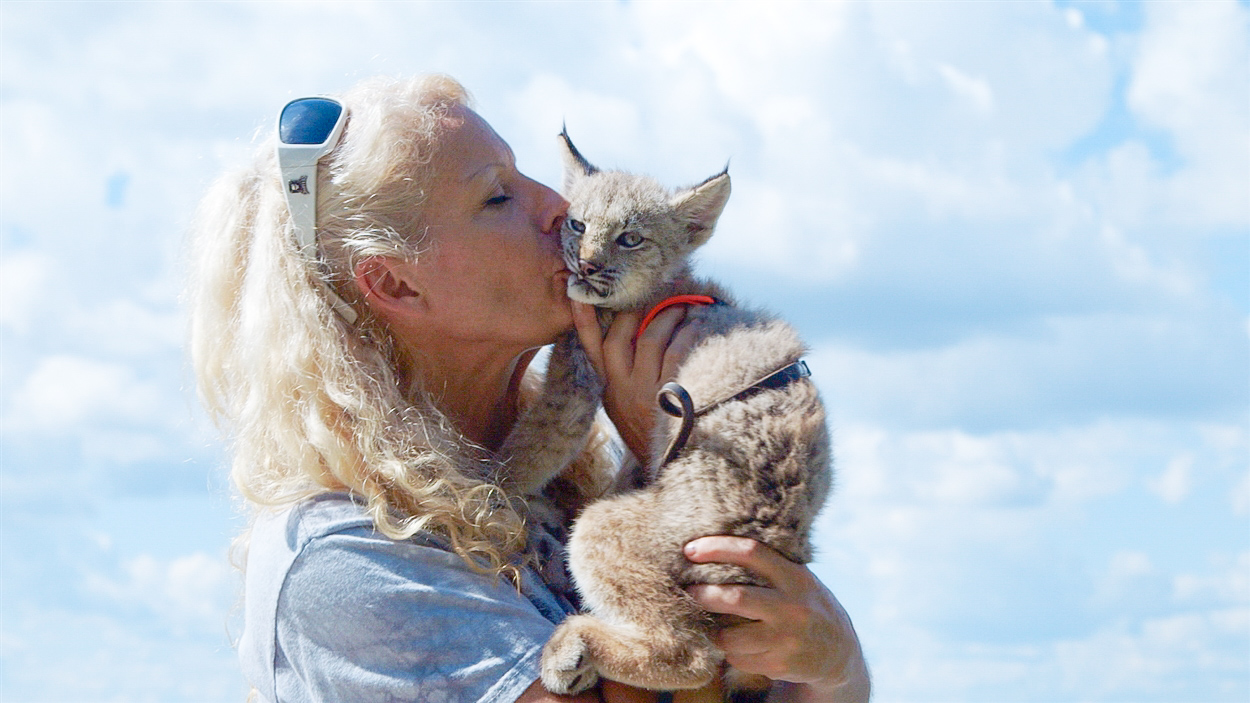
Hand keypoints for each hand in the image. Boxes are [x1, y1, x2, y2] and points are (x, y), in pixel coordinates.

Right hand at [572, 301, 701, 460]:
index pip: (589, 347)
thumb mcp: (622, 406)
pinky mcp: (670, 398)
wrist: (670, 465)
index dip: (582, 319)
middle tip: (659, 290)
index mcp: (606, 388)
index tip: (579, 293)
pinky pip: (677, 354)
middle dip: (638, 307)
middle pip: (619, 335)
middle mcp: (620, 388)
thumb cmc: (648, 429)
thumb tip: (633, 330)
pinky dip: (686, 335)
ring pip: (650, 339)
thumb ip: (619, 374)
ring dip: (667, 315)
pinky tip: (696, 327)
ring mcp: (644, 393)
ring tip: (683, 305)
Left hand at [683, 536, 869, 702]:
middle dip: (704, 594)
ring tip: (712, 626)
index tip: (690, 550)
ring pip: (732, 636)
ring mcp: (788, 638)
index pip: (751, 553)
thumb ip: (770, 565)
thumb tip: (716, 546)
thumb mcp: (798, 579)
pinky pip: (740, 659)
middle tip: (689, 591)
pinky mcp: (781, 664)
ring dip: (715, 632)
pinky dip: (732, 654)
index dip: (717, 548)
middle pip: (736, 597)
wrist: (839, 652)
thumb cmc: (807, 605)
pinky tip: (739, 648)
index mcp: (794, 577)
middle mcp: (793, 606)